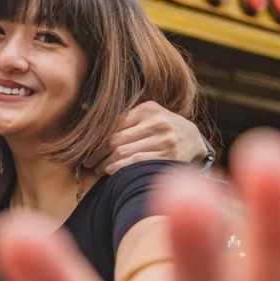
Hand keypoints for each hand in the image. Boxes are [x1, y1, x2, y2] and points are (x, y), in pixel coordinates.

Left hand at [86, 101, 206, 172]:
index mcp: (147, 109)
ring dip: (106, 163)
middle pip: (116, 139)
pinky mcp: (168, 156)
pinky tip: (110, 171)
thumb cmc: (163, 127)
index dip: (97, 138)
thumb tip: (87, 115)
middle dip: (98, 153)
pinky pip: (137, 162)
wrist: (194, 139)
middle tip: (87, 161)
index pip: (114, 124)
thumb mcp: (148, 115)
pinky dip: (120, 167)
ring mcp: (164, 140)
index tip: (86, 147)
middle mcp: (156, 122)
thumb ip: (125, 117)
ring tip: (97, 169)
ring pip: (124, 152)